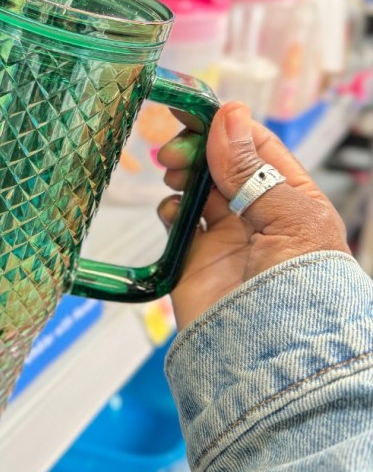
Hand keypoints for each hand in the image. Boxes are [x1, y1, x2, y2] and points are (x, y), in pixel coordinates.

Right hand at [158, 101, 349, 329]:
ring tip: (173, 174)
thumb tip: (229, 116)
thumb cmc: (302, 291)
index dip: (226, 126)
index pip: (257, 146)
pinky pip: (177, 221)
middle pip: (222, 163)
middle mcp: (259, 214)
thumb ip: (252, 168)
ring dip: (182, 173)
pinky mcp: (194, 259)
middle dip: (197, 149)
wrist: (271, 359)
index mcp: (292, 199)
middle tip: (176, 150)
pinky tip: (172, 210)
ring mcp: (226, 237)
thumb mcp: (287, 218)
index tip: (193, 112)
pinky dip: (169, 208)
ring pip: (197, 186)